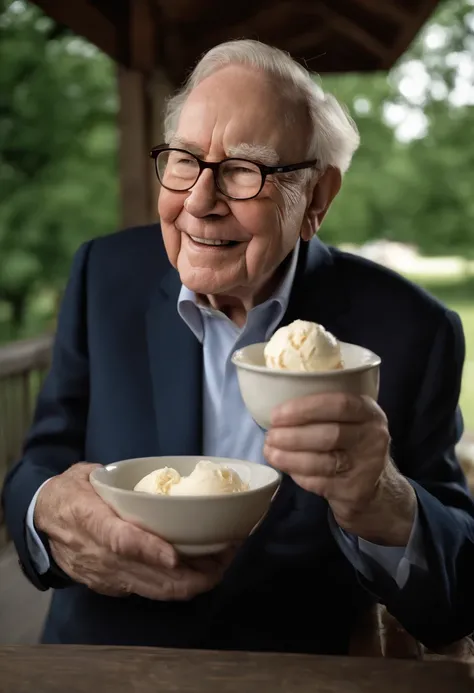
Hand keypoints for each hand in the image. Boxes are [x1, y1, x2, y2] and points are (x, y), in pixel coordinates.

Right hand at [34, 463, 233, 598]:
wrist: (40, 519)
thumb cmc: (70, 492)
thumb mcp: (87, 475)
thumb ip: (118, 483)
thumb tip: (161, 484)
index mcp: (90, 520)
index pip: (121, 541)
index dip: (151, 551)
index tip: (178, 556)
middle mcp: (98, 555)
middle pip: (146, 576)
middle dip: (191, 575)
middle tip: (225, 558)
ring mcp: (105, 576)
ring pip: (153, 590)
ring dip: (191, 583)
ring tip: (220, 566)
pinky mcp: (110, 587)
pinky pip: (148, 591)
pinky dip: (175, 586)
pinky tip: (196, 572)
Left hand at [264, 393, 415, 544]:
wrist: (377, 490)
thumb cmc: (352, 446)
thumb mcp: (350, 422)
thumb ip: (324, 412)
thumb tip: (278, 411)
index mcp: (369, 412)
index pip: (339, 404)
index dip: (305, 408)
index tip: (277, 414)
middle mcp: (373, 438)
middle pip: (329, 435)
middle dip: (292, 435)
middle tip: (270, 435)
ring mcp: (366, 467)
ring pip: (321, 461)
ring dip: (289, 457)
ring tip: (270, 452)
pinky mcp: (355, 491)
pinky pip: (319, 482)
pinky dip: (298, 474)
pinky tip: (286, 468)